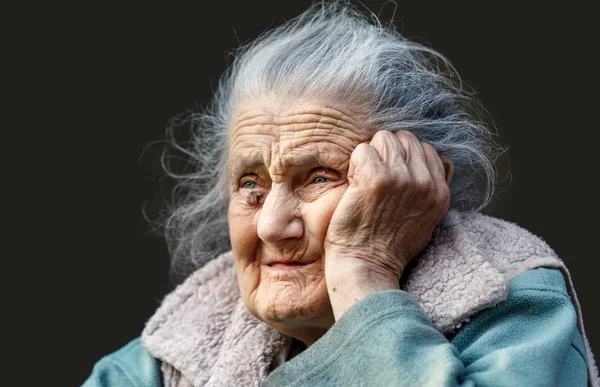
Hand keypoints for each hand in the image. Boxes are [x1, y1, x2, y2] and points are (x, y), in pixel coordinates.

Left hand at [324, 130, 451, 319]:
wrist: (367, 268)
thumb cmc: (389, 246)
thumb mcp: (427, 218)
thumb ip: (433, 188)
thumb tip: (442, 161)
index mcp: (439, 191)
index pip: (425, 148)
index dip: (403, 158)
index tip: (390, 179)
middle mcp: (424, 182)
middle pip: (404, 139)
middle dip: (386, 153)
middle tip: (374, 180)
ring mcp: (400, 178)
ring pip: (383, 139)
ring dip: (370, 157)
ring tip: (364, 182)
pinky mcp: (374, 178)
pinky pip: (362, 150)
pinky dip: (354, 164)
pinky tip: (354, 186)